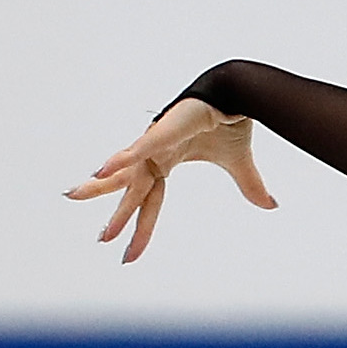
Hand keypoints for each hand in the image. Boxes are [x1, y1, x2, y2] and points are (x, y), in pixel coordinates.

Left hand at [66, 96, 274, 262]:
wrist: (237, 92)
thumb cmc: (230, 120)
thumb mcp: (238, 163)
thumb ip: (249, 185)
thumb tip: (271, 206)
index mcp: (168, 162)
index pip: (151, 202)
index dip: (141, 228)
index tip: (128, 254)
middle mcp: (156, 154)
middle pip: (131, 190)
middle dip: (115, 215)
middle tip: (100, 239)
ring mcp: (156, 142)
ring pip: (125, 170)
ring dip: (101, 185)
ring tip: (75, 194)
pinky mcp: (163, 130)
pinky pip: (139, 148)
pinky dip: (120, 159)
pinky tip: (101, 170)